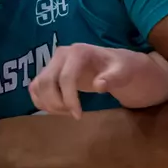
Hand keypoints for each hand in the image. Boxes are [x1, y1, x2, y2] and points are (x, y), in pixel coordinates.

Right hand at [29, 44, 167, 116]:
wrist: (128, 68)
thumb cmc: (130, 69)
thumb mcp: (128, 73)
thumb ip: (115, 77)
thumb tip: (99, 84)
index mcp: (79, 51)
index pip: (64, 77)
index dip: (68, 99)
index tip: (78, 116)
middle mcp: (63, 54)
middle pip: (46, 82)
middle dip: (56, 103)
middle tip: (74, 116)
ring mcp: (56, 63)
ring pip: (38, 85)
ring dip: (48, 103)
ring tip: (68, 113)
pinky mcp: (53, 73)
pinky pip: (37, 87)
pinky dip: (42, 100)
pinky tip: (59, 110)